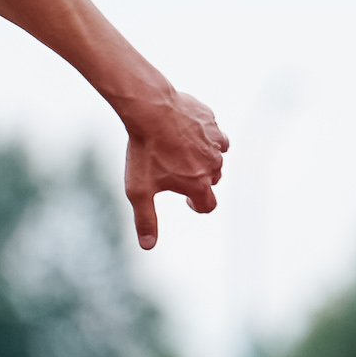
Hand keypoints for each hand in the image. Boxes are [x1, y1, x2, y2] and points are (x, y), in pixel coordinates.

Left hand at [123, 89, 227, 250]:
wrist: (150, 110)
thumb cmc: (144, 151)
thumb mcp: (138, 190)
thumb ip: (145, 219)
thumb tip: (148, 246)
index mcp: (198, 184)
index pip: (208, 205)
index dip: (195, 205)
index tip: (184, 199)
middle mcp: (213, 164)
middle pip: (213, 180)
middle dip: (199, 180)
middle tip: (177, 172)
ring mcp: (215, 142)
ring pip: (216, 156)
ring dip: (204, 158)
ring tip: (180, 152)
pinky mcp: (212, 122)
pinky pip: (215, 134)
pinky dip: (206, 137)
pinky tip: (188, 133)